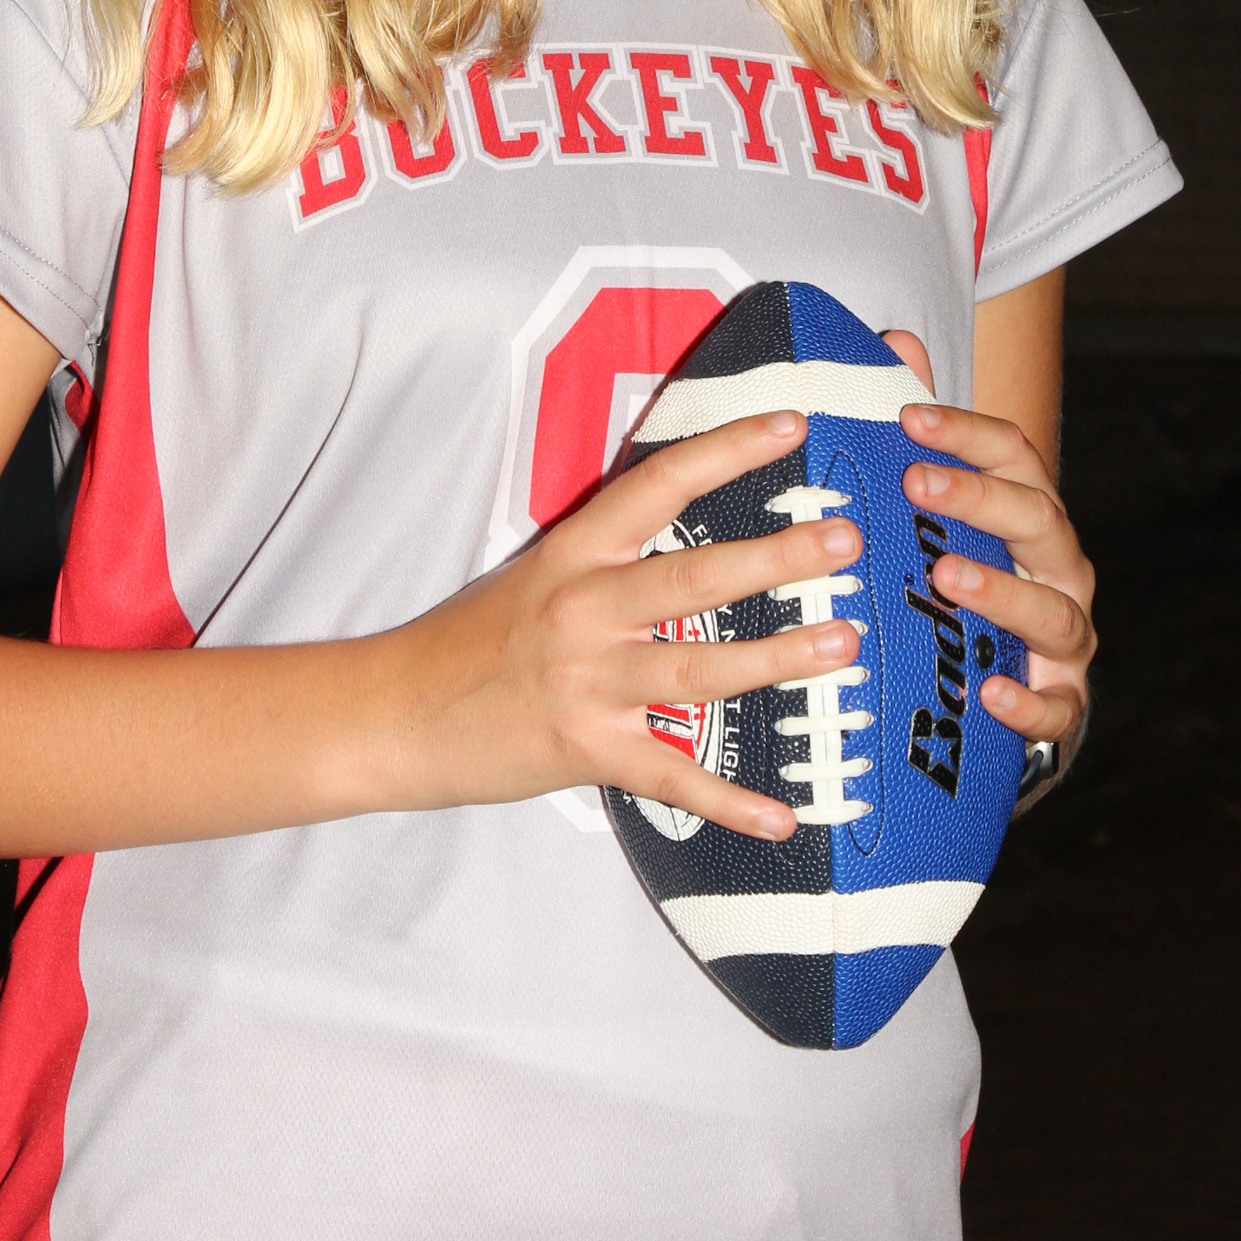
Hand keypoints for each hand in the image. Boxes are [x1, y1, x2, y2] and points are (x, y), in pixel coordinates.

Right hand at [385, 412, 861, 840]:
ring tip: (844, 644)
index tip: (791, 424)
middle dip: (777, 558)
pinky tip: (784, 817)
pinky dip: (729, 802)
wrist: (394, 713)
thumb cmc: (471, 638)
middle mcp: (583, 609)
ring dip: (777, 659)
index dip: (727, 450)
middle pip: (695, 578)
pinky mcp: (586, 750)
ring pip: (698, 671)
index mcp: (573, 553)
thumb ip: (607, 554)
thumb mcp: (534, 573)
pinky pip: (672, 778)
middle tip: (845, 541)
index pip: (659, 484)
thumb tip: (692, 526)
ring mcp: (586, 683)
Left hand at [880, 336, 1094, 751]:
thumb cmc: (967, 588)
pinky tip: (990, 690)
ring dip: (1001, 591)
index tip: (907, 416)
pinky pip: (1056, 707)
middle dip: (978, 497)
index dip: (966, 431)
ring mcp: (1066, 640)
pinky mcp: (1062, 707)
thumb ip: (923, 436)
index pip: (1014, 455)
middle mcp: (1058, 569)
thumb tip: (898, 341)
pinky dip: (1028, 700)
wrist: (1005, 697)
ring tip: (944, 576)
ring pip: (1051, 609)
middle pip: (1036, 519)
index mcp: (1032, 516)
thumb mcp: (943, 519)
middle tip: (914, 481)